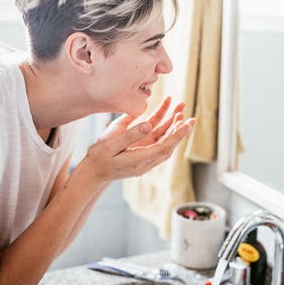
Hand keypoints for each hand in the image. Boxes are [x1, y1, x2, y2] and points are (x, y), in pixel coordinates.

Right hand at [81, 97, 195, 183]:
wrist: (92, 174)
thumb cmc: (99, 158)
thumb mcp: (111, 144)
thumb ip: (130, 134)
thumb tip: (149, 124)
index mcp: (139, 159)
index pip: (164, 146)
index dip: (177, 135)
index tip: (187, 124)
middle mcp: (146, 160)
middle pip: (168, 144)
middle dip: (180, 130)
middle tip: (191, 117)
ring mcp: (144, 158)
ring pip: (163, 141)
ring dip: (172, 127)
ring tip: (180, 111)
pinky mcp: (141, 155)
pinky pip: (156, 141)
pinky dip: (163, 129)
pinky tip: (167, 118)